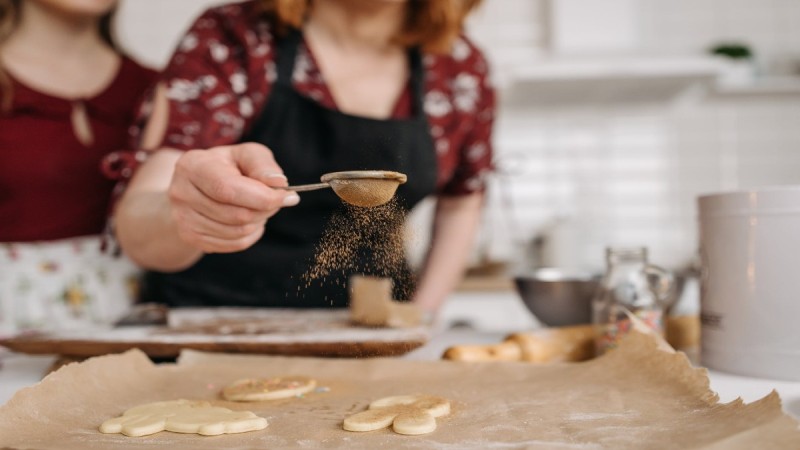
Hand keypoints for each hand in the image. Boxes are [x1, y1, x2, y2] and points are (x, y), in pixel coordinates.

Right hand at [168, 142, 298, 252]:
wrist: (196, 187)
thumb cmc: (227, 167)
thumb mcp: (245, 155)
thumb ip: (262, 165)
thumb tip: (278, 184)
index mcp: (193, 165)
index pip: (228, 189)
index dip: (262, 197)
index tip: (288, 197)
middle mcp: (181, 193)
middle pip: (236, 214)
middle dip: (265, 209)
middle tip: (275, 200)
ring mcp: (183, 219)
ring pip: (238, 232)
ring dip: (259, 221)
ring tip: (259, 207)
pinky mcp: (191, 238)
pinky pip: (234, 244)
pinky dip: (251, 234)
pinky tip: (250, 220)